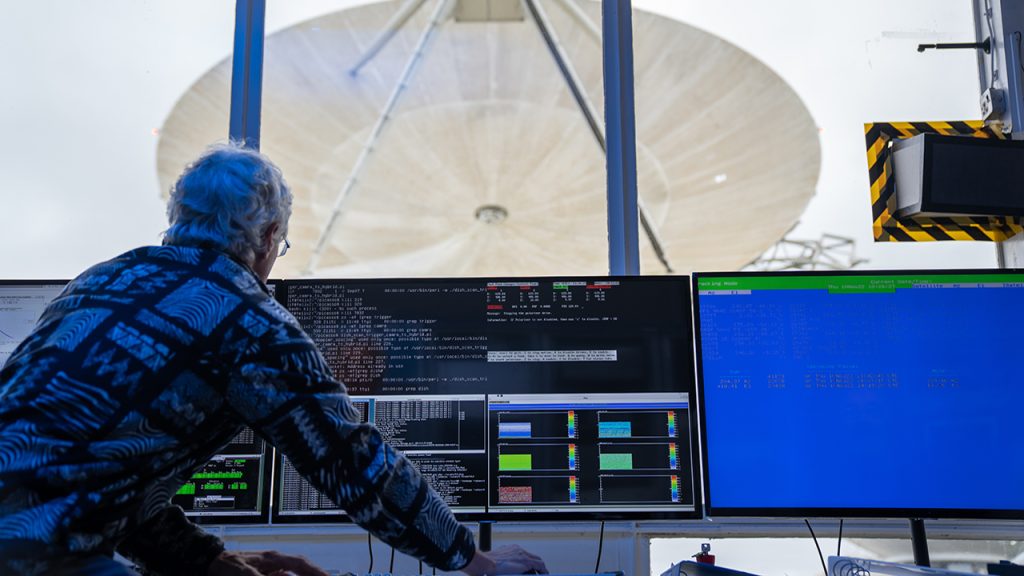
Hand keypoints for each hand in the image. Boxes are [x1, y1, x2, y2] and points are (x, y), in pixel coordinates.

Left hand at [207, 550, 329, 575]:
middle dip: (315, 574)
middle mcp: (275, 561)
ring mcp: (271, 568)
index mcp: (273, 558)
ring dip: (305, 575)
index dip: (315, 572)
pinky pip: (283, 575)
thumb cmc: (225, 566)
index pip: (300, 563)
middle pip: (301, 567)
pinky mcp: (264, 574)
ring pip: (294, 571)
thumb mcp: (243, 574)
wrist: (208, 562)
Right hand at [462, 545, 547, 574]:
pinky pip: (540, 565)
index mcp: (511, 549)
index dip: (528, 561)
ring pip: (537, 560)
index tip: (529, 566)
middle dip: (536, 564)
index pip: (524, 554)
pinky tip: (544, 574)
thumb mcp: (498, 560)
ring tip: (542, 573)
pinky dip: (543, 570)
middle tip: (538, 571)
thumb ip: (504, 562)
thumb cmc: (489, 563)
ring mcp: (523, 555)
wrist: (487, 562)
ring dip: (540, 567)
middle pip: (532, 556)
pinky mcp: (526, 561)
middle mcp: (518, 550)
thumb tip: (503, 567)